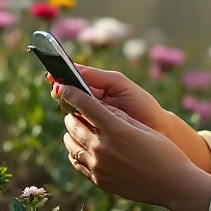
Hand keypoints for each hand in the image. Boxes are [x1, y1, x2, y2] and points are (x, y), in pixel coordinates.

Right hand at [48, 64, 167, 132]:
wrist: (159, 131)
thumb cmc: (142, 105)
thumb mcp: (121, 85)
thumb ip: (98, 76)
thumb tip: (73, 69)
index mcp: (96, 90)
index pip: (72, 82)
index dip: (60, 78)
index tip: (52, 77)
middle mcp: (90, 107)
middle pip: (67, 99)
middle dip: (61, 93)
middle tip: (58, 91)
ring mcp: (90, 124)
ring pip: (69, 116)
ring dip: (66, 110)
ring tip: (69, 105)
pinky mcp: (93, 141)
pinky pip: (76, 135)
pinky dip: (72, 129)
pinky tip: (74, 123)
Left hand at [59, 84, 210, 210]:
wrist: (173, 185)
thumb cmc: (164, 152)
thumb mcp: (142, 127)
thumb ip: (118, 116)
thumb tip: (99, 106)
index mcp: (116, 130)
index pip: (85, 105)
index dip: (71, 93)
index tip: (63, 87)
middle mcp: (103, 148)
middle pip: (72, 124)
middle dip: (71, 113)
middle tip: (74, 110)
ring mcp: (98, 167)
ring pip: (70, 144)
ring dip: (70, 133)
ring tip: (77, 128)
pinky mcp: (98, 181)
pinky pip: (77, 162)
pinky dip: (75, 152)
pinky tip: (82, 147)